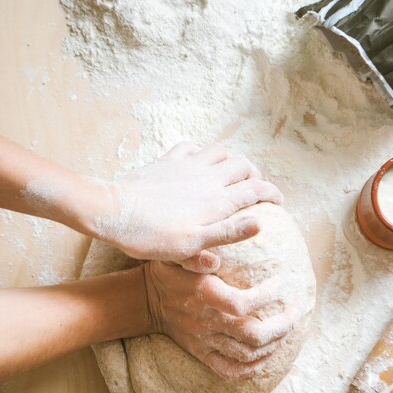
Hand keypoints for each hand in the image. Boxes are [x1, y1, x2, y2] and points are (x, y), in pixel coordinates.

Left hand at [94, 142, 282, 271]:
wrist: (113, 213)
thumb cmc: (152, 237)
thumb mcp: (192, 245)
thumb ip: (227, 234)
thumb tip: (259, 225)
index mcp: (216, 202)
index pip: (256, 191)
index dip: (272, 194)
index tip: (279, 202)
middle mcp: (207, 179)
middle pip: (243, 166)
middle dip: (255, 175)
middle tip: (255, 189)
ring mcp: (187, 166)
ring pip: (221, 152)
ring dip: (232, 160)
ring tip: (232, 174)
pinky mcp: (167, 162)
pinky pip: (192, 147)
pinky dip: (203, 151)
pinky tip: (200, 160)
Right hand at [143, 261, 298, 379]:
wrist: (145, 301)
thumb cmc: (168, 271)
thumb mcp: (177, 252)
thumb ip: (198, 250)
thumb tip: (217, 253)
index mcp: (204, 295)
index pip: (242, 305)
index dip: (267, 297)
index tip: (282, 282)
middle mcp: (207, 322)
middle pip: (253, 335)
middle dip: (282, 325)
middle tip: (297, 312)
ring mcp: (205, 341)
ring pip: (247, 354)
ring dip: (274, 345)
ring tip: (288, 330)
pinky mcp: (202, 353)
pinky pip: (230, 370)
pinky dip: (252, 368)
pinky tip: (266, 355)